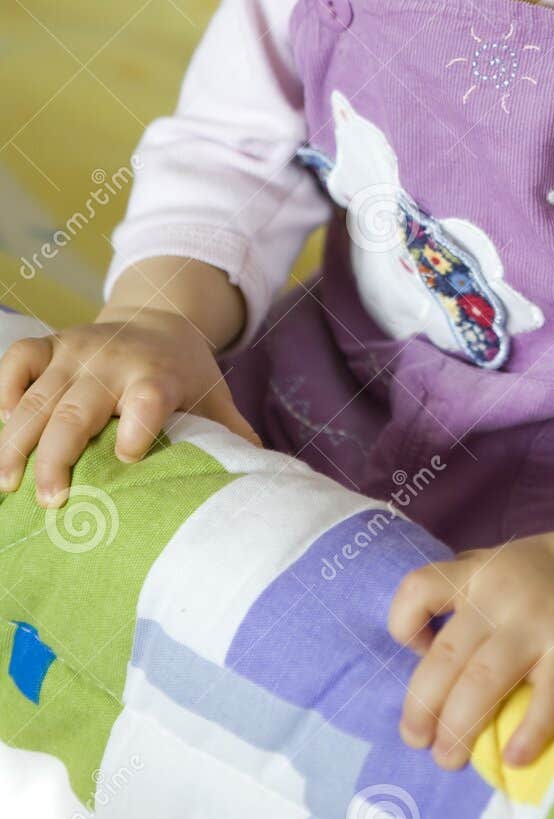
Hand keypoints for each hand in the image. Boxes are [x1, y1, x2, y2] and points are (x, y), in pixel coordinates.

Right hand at [0, 306, 260, 505]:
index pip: (148, 398)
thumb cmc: (185, 375)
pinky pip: (18, 359)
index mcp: (160, 376)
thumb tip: (263, 480)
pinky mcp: (51, 343)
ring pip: (38, 396)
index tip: (127, 457)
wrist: (160, 316)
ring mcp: (77, 350)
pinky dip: (4, 389)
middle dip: (58, 457)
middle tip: (50, 502)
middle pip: (77, 409)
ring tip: (6, 485)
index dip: (138, 425)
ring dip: (17, 442)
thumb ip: (232, 438)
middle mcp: (114, 361)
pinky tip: (0, 424)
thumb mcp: (214, 399)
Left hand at [388, 496, 553, 770]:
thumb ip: (467, 585)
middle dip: (422, 708)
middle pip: (446, 657)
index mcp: (479, 571)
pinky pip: (550, 695)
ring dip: (459, 728)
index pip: (419, 589)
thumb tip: (426, 641)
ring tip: (449, 758)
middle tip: (418, 740)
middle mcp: (502, 594)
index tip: (414, 650)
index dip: (403, 623)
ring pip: (483, 681)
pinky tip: (515, 759)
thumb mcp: (504, 559)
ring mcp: (540, 622)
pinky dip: (531, 731)